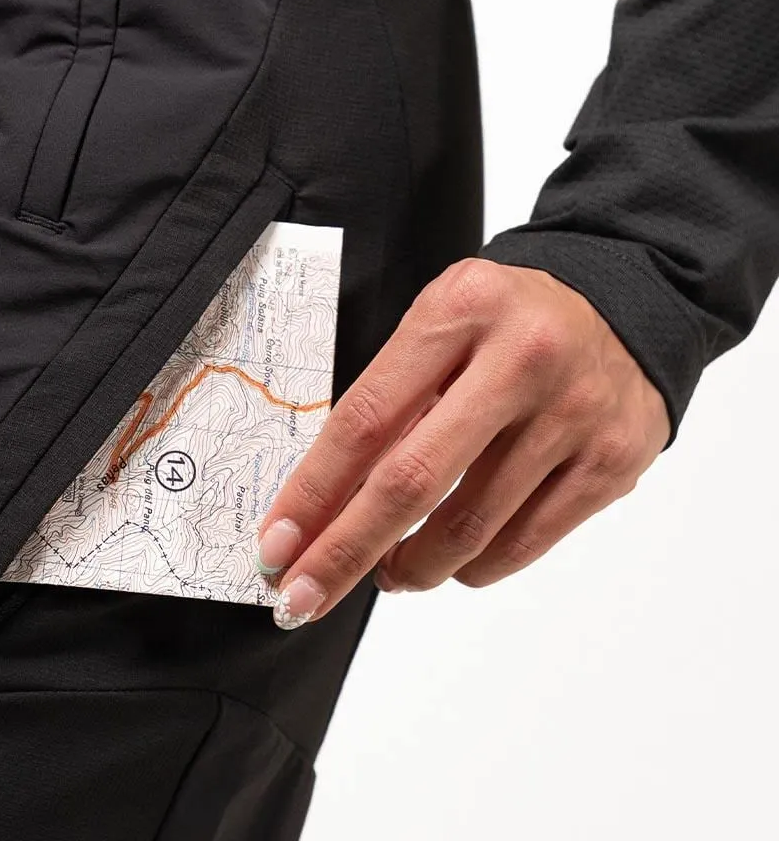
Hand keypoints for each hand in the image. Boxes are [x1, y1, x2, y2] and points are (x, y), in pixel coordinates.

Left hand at [255, 258, 670, 628]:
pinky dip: (472, 568)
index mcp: (459, 311)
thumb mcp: (441, 322)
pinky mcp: (612, 463)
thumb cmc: (506, 321)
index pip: (366, 418)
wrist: (626, 306)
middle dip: (344, 552)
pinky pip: (523, 543)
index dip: (314, 490)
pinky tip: (450, 562)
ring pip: (469, 529)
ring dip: (409, 568)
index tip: (276, 544)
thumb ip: (393, 396)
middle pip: (411, 483)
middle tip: (302, 596)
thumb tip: (327, 502)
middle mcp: (520, 360)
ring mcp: (572, 415)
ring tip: (386, 572)